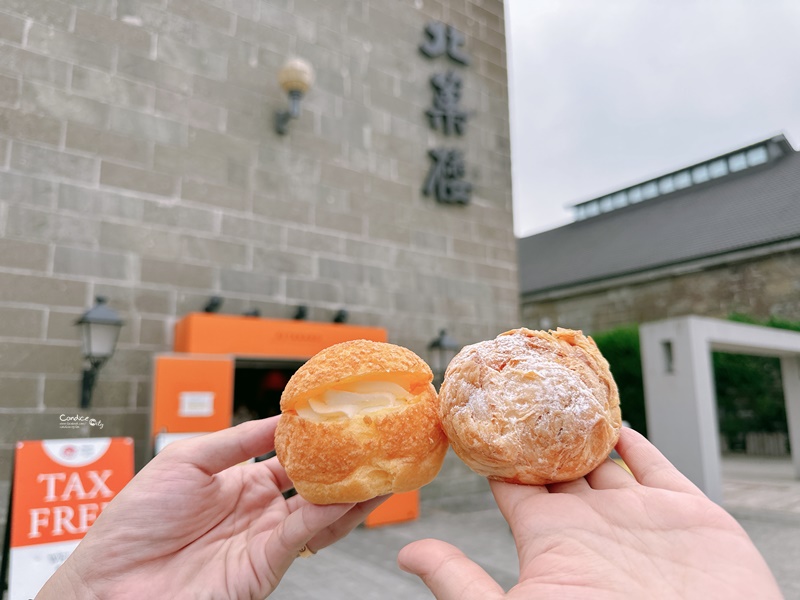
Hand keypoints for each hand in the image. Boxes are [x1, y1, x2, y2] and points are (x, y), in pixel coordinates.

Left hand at [38, 417, 385, 599]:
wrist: (111, 582)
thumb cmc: (135, 522)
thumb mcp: (186, 459)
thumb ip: (236, 440)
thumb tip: (280, 418)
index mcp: (241, 482)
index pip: (291, 456)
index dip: (317, 438)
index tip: (342, 415)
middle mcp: (260, 509)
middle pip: (316, 484)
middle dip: (348, 466)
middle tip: (377, 443)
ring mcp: (266, 537)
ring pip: (322, 510)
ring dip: (353, 493)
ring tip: (382, 470)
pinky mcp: (267, 564)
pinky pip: (306, 534)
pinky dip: (331, 514)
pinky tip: (350, 495)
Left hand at [399, 427, 781, 598]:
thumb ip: (462, 582)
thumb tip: (406, 555)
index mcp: (550, 538)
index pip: (514, 483)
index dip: (497, 451)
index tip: (480, 413)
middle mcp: (590, 522)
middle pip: (558, 463)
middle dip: (541, 430)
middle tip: (522, 388)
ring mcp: (638, 516)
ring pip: (605, 459)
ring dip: (587, 429)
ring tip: (565, 391)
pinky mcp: (687, 513)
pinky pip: (658, 466)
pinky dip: (638, 442)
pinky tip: (616, 418)